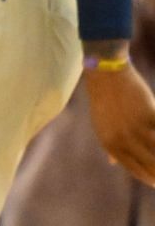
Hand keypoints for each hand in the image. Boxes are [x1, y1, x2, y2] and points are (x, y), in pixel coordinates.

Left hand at [87, 62, 154, 184]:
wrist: (106, 75)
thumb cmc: (105, 100)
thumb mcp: (101, 124)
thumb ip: (110, 145)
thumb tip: (113, 162)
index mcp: (110, 143)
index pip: (133, 168)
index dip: (147, 177)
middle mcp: (122, 139)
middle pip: (150, 164)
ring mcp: (136, 127)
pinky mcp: (148, 115)